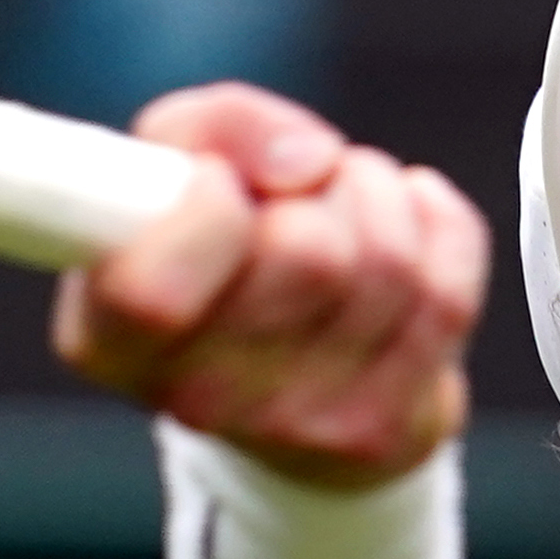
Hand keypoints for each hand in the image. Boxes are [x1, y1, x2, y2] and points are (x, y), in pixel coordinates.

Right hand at [52, 84, 490, 485]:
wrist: (280, 379)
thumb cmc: (214, 252)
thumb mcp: (171, 165)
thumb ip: (213, 125)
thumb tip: (307, 159)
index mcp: (112, 338)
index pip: (155, 294)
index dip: (209, 207)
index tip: (220, 181)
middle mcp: (197, 401)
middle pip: (307, 254)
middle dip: (315, 188)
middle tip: (297, 198)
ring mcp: (298, 430)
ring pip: (387, 262)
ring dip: (374, 197)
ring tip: (345, 210)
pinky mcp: (385, 433)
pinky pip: (447, 286)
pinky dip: (435, 225)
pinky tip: (403, 229)